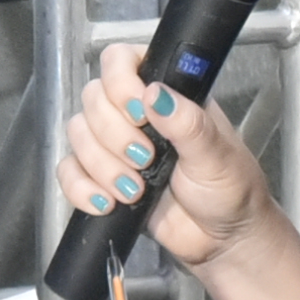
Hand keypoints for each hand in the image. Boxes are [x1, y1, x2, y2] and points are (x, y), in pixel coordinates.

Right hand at [56, 44, 284, 274]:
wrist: (222, 239)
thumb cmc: (230, 190)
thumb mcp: (217, 155)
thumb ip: (188, 124)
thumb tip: (156, 95)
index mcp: (166, 93)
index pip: (121, 60)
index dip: (119, 81)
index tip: (138, 113)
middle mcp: (135, 113)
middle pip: (93, 98)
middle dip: (114, 134)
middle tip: (146, 160)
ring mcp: (115, 146)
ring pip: (78, 134)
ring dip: (102, 165)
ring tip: (135, 190)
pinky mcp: (101, 178)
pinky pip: (69, 172)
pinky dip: (82, 188)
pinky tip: (107, 203)